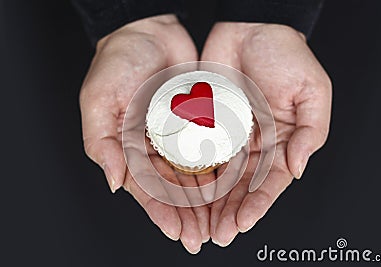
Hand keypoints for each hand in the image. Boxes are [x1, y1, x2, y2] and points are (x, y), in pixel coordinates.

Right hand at [79, 15, 211, 252]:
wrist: (149, 31)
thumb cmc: (118, 62)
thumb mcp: (98, 100)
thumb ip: (101, 143)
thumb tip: (114, 182)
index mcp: (128, 148)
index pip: (145, 187)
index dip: (160, 211)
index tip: (177, 231)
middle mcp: (154, 148)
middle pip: (172, 190)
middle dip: (187, 216)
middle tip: (203, 238)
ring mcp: (177, 137)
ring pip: (194, 177)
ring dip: (206, 203)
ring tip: (219, 224)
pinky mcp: (198, 123)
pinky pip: (210, 151)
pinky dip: (219, 172)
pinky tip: (230, 191)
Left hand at [201, 23, 331, 245]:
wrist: (251, 27)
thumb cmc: (286, 54)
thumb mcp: (313, 91)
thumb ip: (311, 132)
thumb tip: (298, 169)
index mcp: (282, 141)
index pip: (271, 181)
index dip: (258, 203)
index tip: (244, 222)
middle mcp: (255, 144)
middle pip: (243, 187)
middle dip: (232, 211)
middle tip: (220, 234)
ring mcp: (230, 136)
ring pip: (220, 177)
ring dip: (212, 203)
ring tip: (203, 226)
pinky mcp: (208, 124)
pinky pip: (200, 153)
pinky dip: (194, 175)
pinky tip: (187, 195)